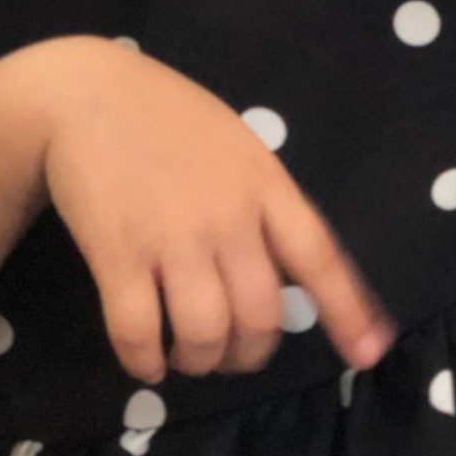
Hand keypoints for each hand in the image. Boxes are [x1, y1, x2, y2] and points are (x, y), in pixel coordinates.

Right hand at [39, 41, 394, 384]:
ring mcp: (172, 235)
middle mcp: (227, 214)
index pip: (318, 256)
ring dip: (200, 361)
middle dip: (248, 354)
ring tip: (189, 355)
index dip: (346, 311)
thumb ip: (265, 202)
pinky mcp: (118, 252)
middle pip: (260, 316)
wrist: (85, 93)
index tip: (369, 354)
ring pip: (206, 334)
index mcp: (265, 183)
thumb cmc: (169, 119)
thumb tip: (292, 275)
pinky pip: (139, 332)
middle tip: (229, 353)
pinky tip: (147, 361)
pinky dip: (145, 362)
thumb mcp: (237, 146)